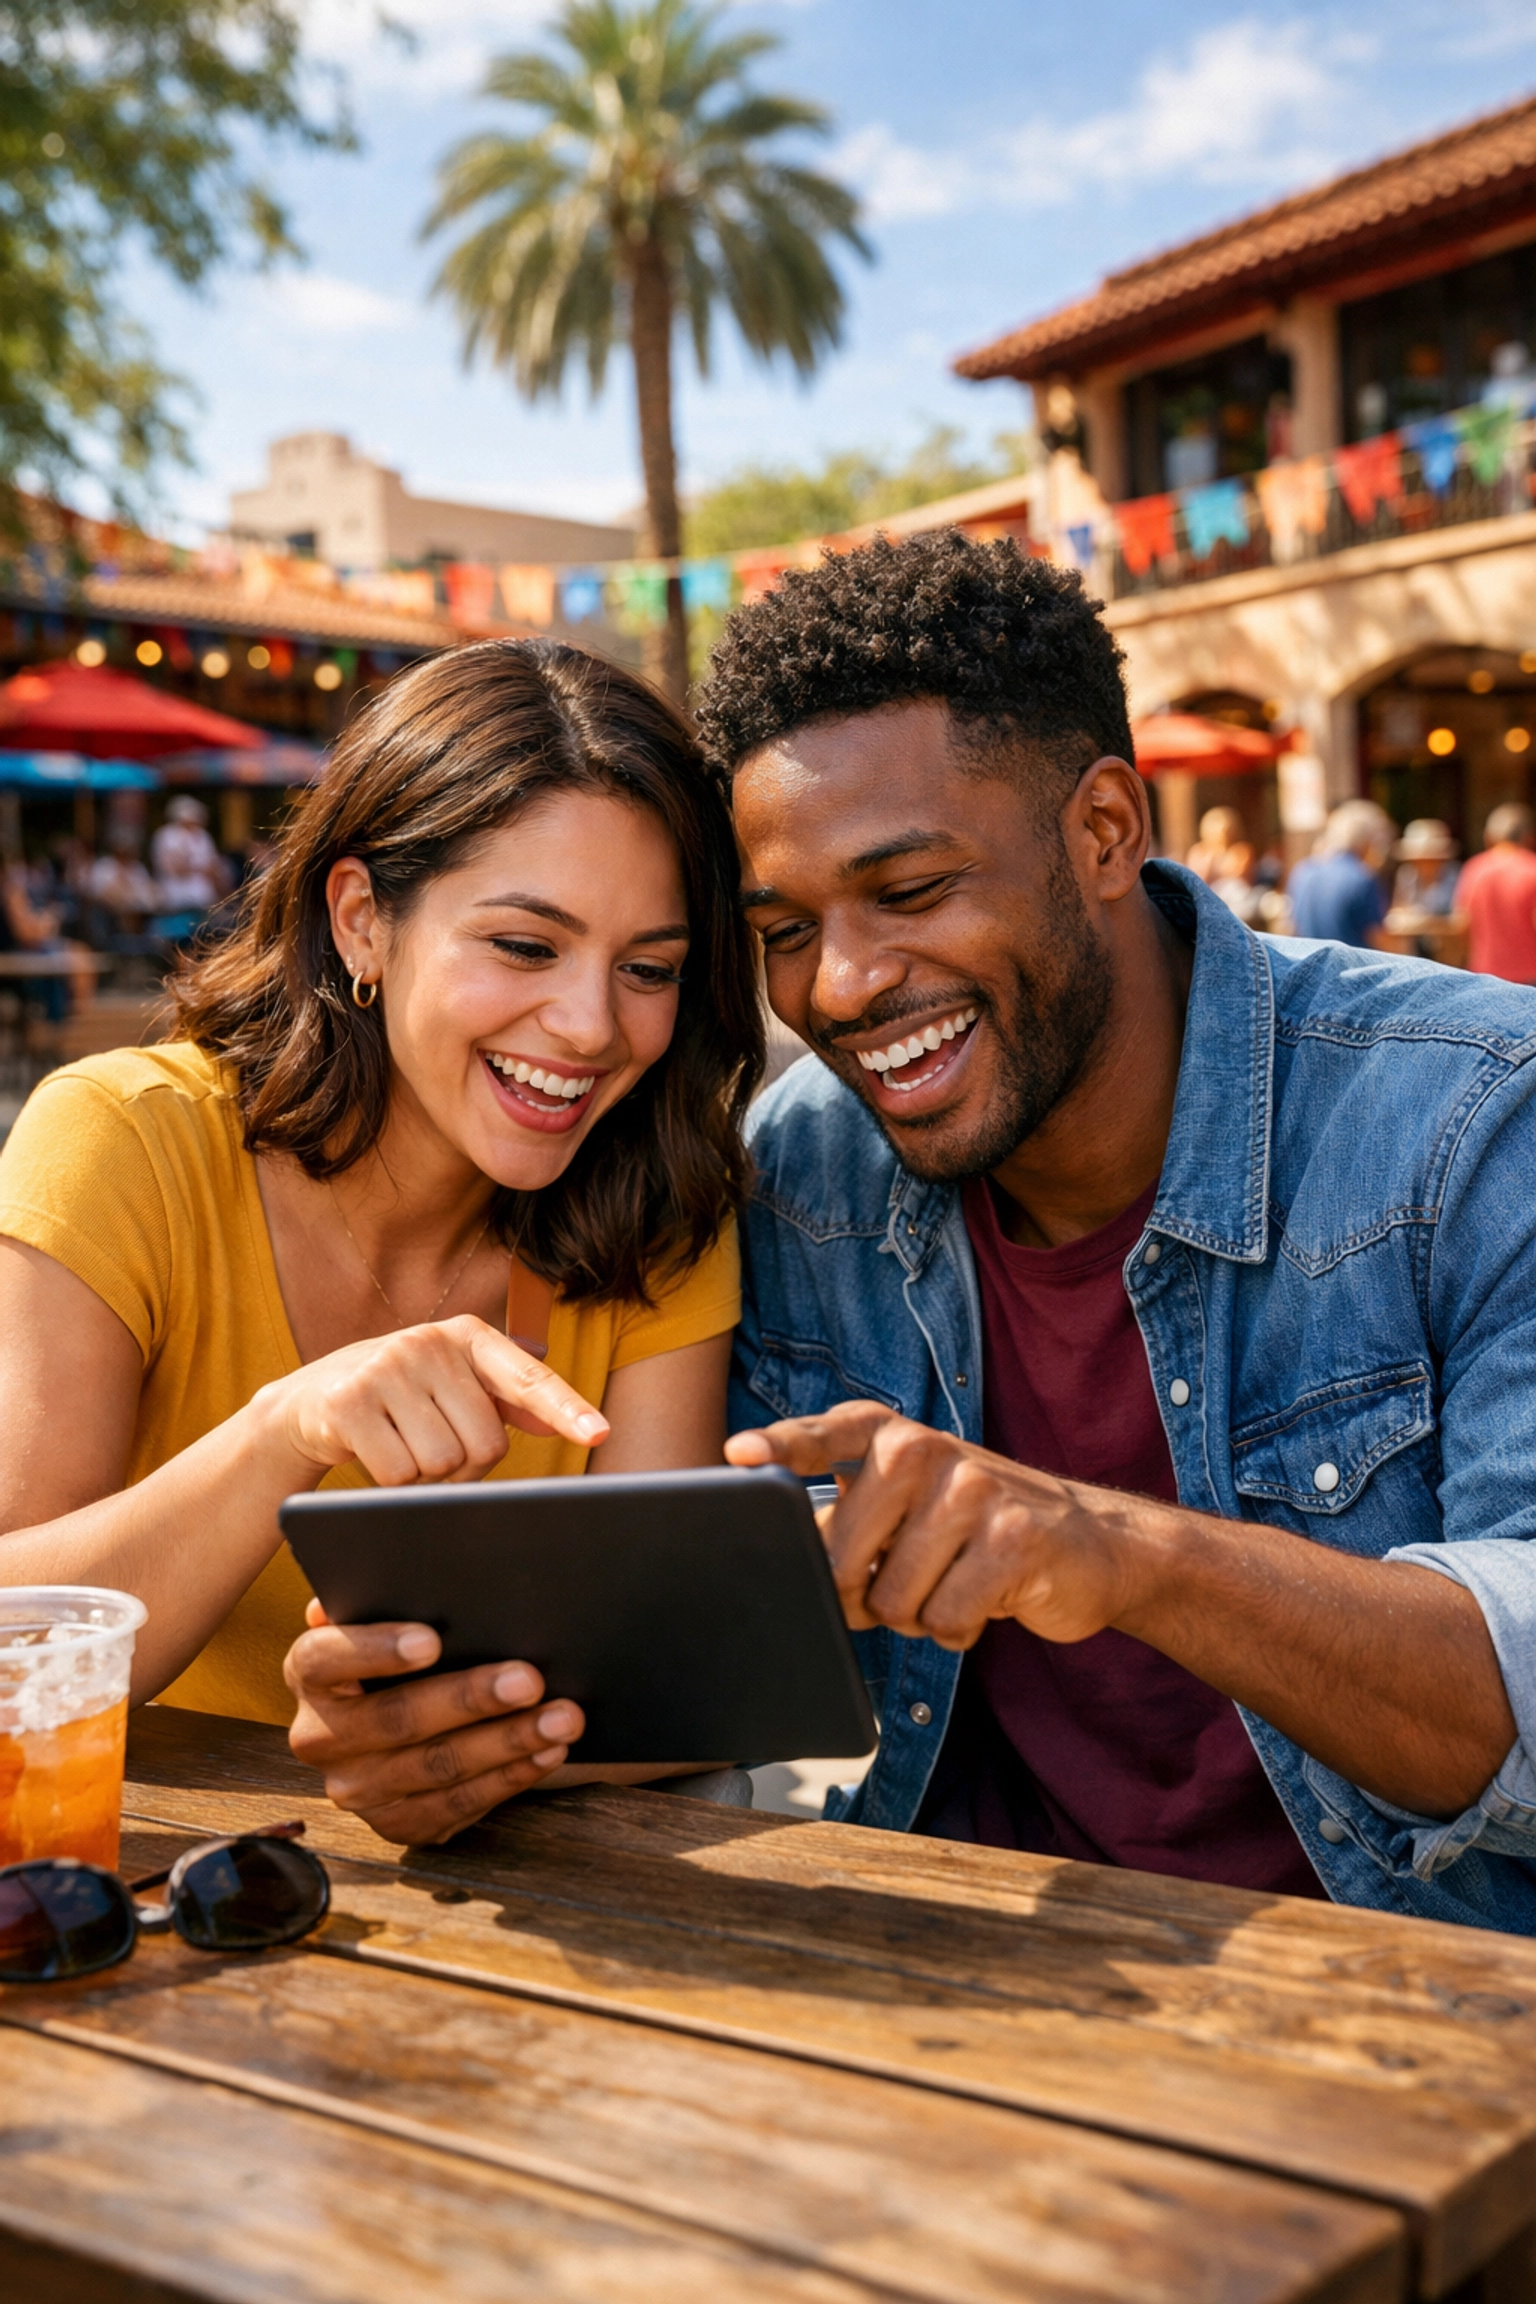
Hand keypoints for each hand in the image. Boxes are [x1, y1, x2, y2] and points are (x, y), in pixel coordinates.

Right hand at [254, 1313, 608, 1489]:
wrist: (309, 1403)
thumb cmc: (398, 1398)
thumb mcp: (451, 1385)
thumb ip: (503, 1400)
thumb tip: (559, 1420)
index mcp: (468, 1336)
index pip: (528, 1377)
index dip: (566, 1408)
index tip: (599, 1434)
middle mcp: (429, 1341)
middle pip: (485, 1444)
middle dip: (464, 1467)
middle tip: (430, 1446)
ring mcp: (386, 1367)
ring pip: (443, 1463)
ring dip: (426, 1475)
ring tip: (400, 1444)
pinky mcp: (348, 1402)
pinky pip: (399, 1474)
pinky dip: (392, 1481)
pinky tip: (373, 1451)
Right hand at [285, 1600, 585, 1843]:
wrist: (406, 1718)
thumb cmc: (408, 1649)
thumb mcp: (388, 1616)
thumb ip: (386, 1593)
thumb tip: (401, 1571)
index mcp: (308, 1672)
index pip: (325, 1658)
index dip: (376, 1649)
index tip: (431, 1640)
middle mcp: (320, 1736)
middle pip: (396, 1718)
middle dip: (470, 1698)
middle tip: (529, 1679)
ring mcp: (356, 1787)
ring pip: (437, 1767)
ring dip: (507, 1741)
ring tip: (561, 1717)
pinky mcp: (396, 1823)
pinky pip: (457, 1805)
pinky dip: (510, 1777)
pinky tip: (547, 1753)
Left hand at [726, 1400, 1139, 1646]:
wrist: (1091, 1543)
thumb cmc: (975, 1528)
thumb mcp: (909, 1506)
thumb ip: (848, 1521)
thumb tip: (788, 1568)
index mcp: (892, 1437)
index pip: (828, 1435)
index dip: (782, 1447)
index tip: (738, 1455)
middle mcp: (929, 1450)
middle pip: (843, 1558)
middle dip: (861, 1596)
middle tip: (902, 1582)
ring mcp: (975, 1490)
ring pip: (894, 1600)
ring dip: (917, 1615)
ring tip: (952, 1582)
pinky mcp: (1015, 1540)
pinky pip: (946, 1620)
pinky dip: (958, 1630)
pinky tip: (984, 1601)